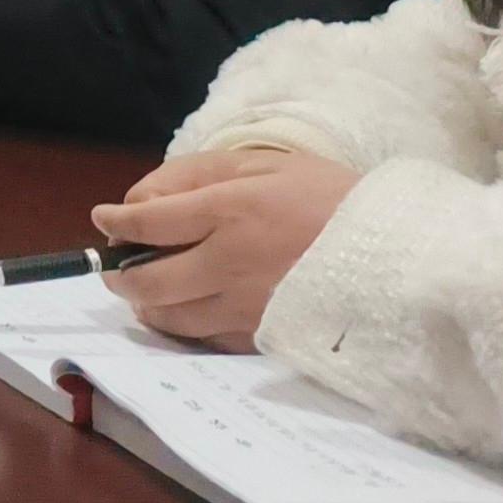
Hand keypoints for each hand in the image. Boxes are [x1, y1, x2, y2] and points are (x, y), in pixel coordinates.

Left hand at [96, 147, 361, 345]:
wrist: (397, 249)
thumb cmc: (328, 198)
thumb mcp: (262, 163)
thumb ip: (194, 175)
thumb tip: (138, 201)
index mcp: (229, 211)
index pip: (148, 222)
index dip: (116, 222)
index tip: (105, 220)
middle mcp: (231, 262)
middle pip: (148, 280)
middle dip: (118, 274)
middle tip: (114, 266)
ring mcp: (248, 305)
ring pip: (171, 317)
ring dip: (146, 305)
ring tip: (145, 290)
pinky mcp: (267, 336)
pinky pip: (207, 339)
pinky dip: (185, 326)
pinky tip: (188, 309)